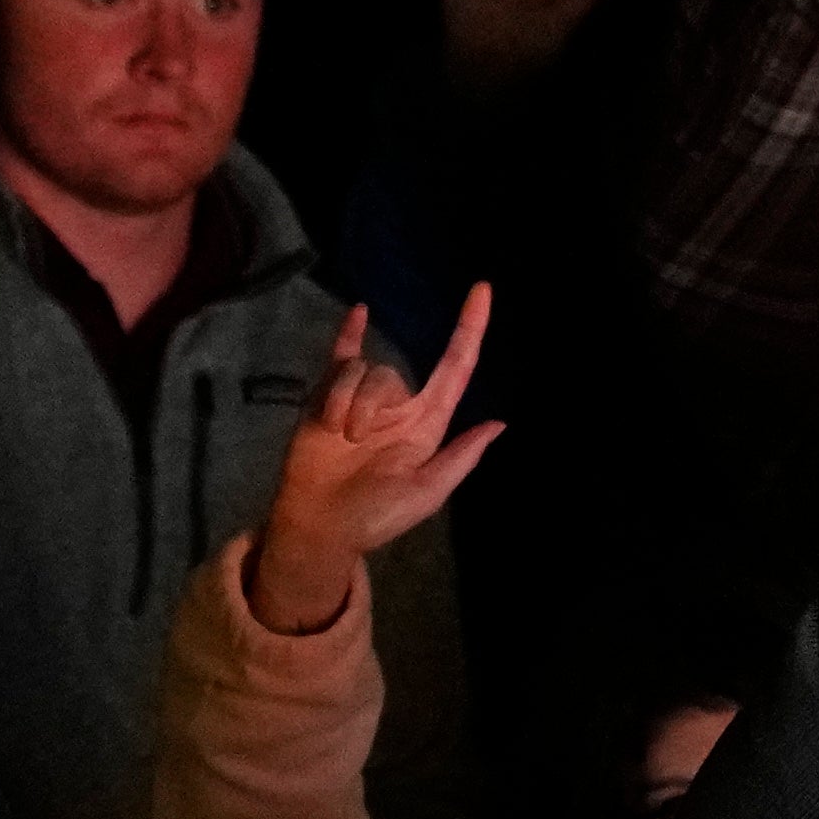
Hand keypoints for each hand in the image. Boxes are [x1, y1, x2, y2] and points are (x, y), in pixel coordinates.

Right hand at [247, 283, 503, 636]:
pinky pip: (341, 360)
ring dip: (344, 402)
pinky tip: (358, 313)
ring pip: (360, 372)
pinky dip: (348, 336)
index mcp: (427, 425)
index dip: (470, 330)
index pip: (456, 368)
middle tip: (353, 440)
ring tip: (334, 436)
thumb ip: (460, 458)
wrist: (320, 527)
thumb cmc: (374, 517)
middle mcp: (398, 407)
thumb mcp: (426, 493)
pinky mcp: (327, 398)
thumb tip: (498, 424)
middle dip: (369, 402)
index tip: (483, 290)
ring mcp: (361, 400)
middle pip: (391, 373)